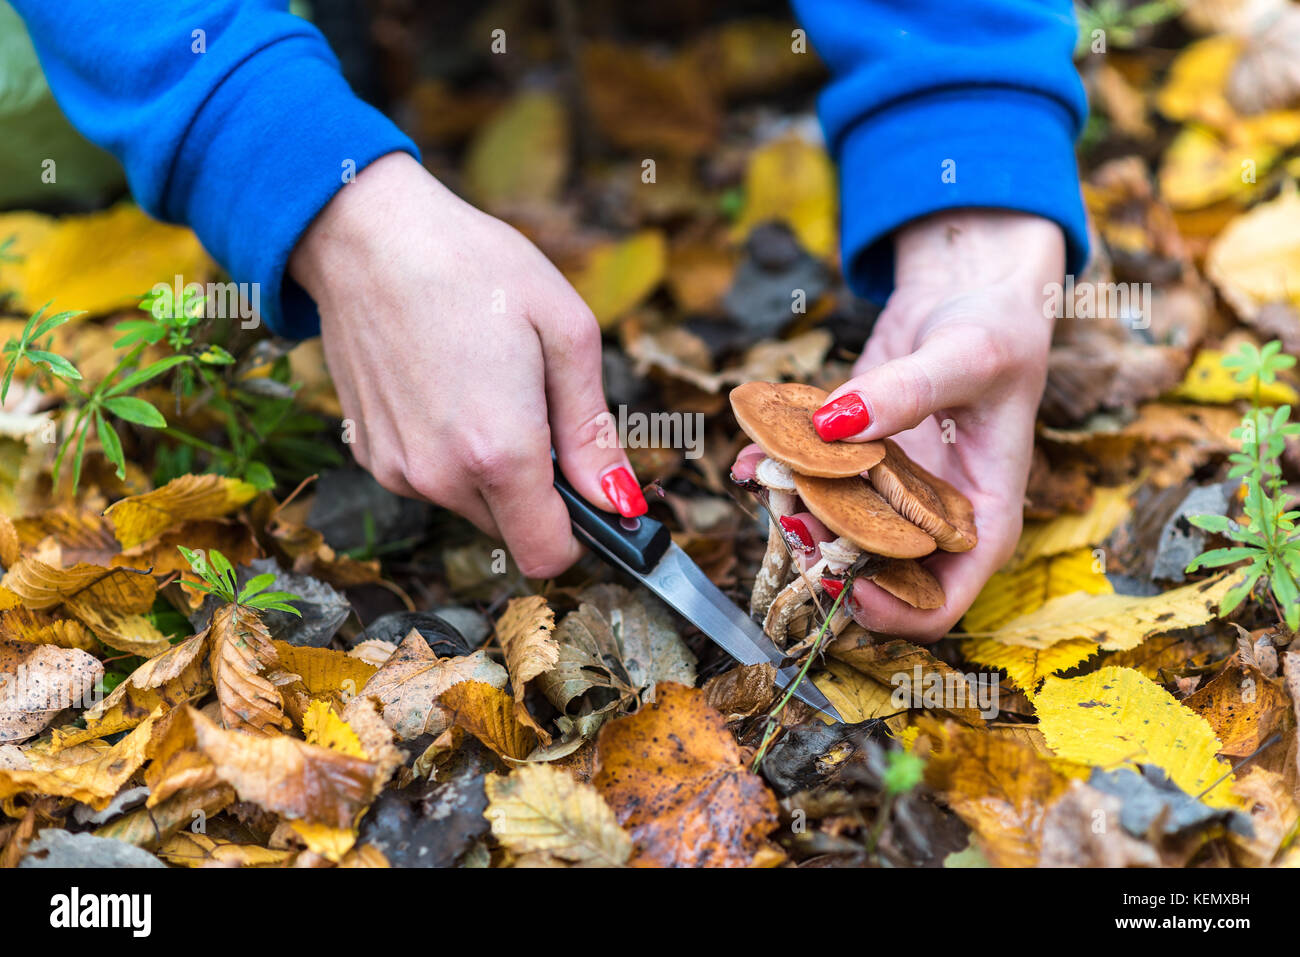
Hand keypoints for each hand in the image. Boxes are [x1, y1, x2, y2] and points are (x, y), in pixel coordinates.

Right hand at [289, 153, 644, 577]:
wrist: (365, 234)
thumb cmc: (474, 267)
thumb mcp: (566, 333)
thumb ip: (594, 432)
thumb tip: (621, 502)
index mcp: (500, 451)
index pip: (549, 554)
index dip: (581, 534)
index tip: (591, 494)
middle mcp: (441, 476)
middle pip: (514, 529)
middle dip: (538, 490)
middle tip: (536, 409)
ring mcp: (398, 470)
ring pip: (472, 505)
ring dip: (493, 469)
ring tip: (488, 386)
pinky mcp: (369, 455)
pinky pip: (432, 479)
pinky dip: (450, 452)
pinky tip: (447, 387)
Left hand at [734, 211, 1062, 641]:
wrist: (965, 287)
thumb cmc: (996, 327)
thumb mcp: (968, 354)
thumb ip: (908, 392)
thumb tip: (838, 423)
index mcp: (981, 518)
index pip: (942, 600)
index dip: (896, 610)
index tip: (849, 583)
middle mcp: (929, 518)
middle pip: (874, 575)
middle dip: (828, 561)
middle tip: (792, 522)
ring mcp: (884, 492)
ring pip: (829, 533)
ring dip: (792, 519)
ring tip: (767, 482)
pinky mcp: (846, 459)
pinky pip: (804, 481)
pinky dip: (772, 474)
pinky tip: (749, 458)